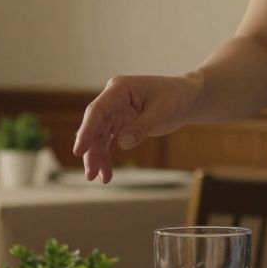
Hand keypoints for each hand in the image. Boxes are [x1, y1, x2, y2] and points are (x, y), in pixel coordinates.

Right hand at [72, 75, 198, 182]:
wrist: (187, 98)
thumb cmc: (176, 97)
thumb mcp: (162, 112)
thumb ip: (141, 127)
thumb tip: (122, 143)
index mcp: (119, 89)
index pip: (98, 110)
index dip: (87, 130)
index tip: (79, 150)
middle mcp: (113, 100)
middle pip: (94, 126)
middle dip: (91, 150)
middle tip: (90, 173)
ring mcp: (115, 112)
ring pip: (99, 137)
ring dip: (98, 157)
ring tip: (99, 178)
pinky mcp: (121, 124)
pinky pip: (108, 142)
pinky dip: (107, 157)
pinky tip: (107, 173)